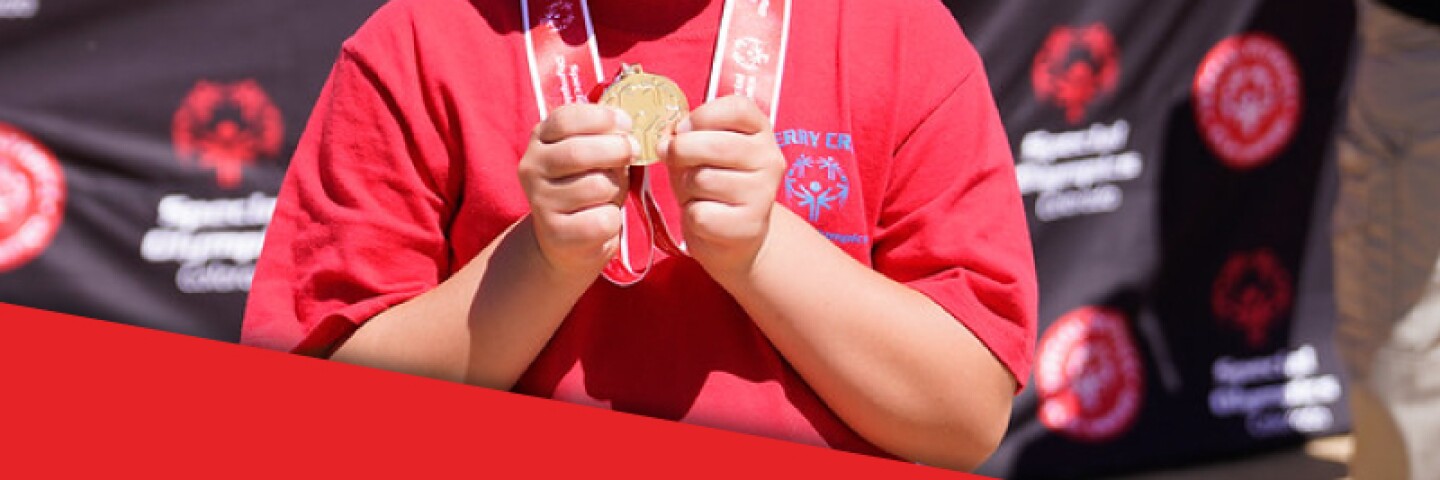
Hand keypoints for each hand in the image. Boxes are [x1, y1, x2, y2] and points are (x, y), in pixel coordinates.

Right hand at [518, 104, 635, 275]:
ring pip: (596, 186)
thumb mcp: (593, 156)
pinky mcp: (555, 233)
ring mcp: (540, 201)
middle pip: (577, 152)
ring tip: (611, 194)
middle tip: (634, 151)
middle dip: (616, 149)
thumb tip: (629, 133)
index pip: (564, 120)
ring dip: (616, 188)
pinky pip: (602, 219)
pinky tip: (603, 219)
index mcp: (540, 140)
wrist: (566, 240)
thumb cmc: (586, 188)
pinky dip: (614, 219)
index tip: (626, 122)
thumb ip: (606, 138)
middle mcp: (532, 168)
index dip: (600, 118)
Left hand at [665, 95, 786, 278]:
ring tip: (695, 193)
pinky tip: (704, 216)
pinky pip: (700, 213)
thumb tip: (665, 142)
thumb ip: (686, 138)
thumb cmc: (715, 183)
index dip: (702, 115)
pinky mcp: (749, 226)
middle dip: (681, 151)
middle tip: (673, 160)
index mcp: (760, 131)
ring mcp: (763, 194)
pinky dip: (691, 216)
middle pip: (717, 144)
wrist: (736, 236)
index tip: (683, 128)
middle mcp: (769, 159)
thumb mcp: (702, 152)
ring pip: (703, 180)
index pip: (738, 108)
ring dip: (686, 187)